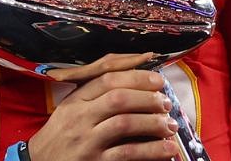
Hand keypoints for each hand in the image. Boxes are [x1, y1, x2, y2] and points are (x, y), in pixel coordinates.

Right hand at [29, 54, 178, 160]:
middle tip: (166, 103)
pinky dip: (151, 151)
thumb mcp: (71, 109)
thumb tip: (132, 81)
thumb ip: (95, 95)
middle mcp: (79, 118)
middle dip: (148, 98)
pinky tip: (166, 149)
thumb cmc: (61, 136)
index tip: (158, 80)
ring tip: (169, 125)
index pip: (107, 79)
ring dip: (153, 123)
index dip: (137, 77)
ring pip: (125, 124)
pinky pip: (128, 153)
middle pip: (118, 98)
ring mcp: (87, 141)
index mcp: (75, 101)